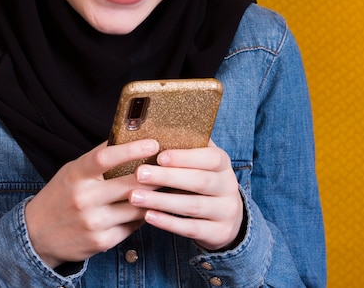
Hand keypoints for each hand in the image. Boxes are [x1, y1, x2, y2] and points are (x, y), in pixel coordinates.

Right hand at [25, 139, 158, 267]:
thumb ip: (97, 158)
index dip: (131, 149)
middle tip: (172, 166)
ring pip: (136, 207)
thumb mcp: (73, 170)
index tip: (152, 142)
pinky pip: (132, 227)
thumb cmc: (61, 195)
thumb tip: (127, 137)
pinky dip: (143, 216)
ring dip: (154, 197)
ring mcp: (93, 222)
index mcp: (77, 175)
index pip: (105, 158)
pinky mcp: (102, 242)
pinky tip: (149, 207)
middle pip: (128, 184)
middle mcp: (84, 198)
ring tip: (168, 186)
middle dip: (154, 175)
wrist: (38, 234)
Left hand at [128, 141, 244, 250]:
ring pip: (193, 206)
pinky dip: (168, 222)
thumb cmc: (203, 179)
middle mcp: (228, 186)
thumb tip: (154, 130)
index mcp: (223, 163)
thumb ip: (185, 148)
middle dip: (167, 177)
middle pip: (199, 181)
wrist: (228, 215)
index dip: (184, 157)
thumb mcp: (200, 162)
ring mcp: (226, 212)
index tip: (159, 156)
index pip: (209, 157)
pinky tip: (148, 216)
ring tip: (135, 197)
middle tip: (139, 174)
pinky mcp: (219, 234)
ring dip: (161, 201)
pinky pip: (191, 229)